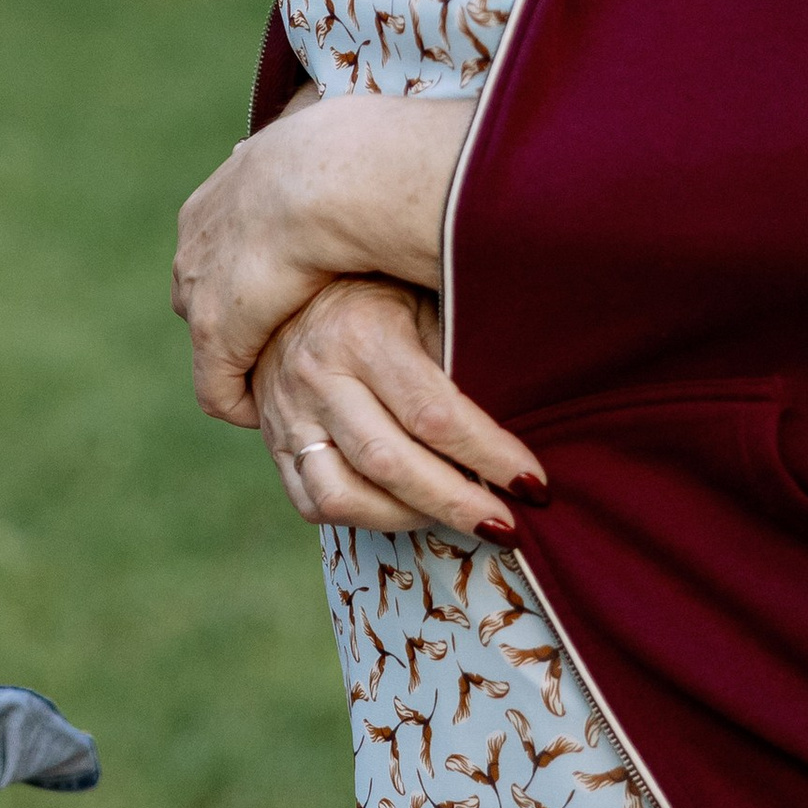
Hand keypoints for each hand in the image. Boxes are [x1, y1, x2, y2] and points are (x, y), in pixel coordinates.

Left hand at [172, 90, 473, 427]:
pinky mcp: (215, 331)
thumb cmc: (355, 162)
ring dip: (243, 358)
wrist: (331, 178)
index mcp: (224, 192)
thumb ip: (332, 172)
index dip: (253, 272)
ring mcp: (199, 284)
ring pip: (211, 337)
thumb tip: (363, 155)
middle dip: (237, 315)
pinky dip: (240, 401)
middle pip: (203, 289)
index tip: (287, 290)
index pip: (223, 242)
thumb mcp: (334, 160)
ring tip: (286, 379)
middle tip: (283, 339)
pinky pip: (216, 387)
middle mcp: (197, 237)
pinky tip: (272, 412)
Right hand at [256, 276, 542, 538]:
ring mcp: (287, 413)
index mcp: (361, 331)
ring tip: (454, 518)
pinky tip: (407, 510)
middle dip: (458, 504)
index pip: (433, 414)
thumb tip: (529, 415)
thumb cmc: (383, 292)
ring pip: (342, 495)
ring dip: (408, 519)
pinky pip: (312, 503)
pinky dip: (364, 519)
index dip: (489, 456)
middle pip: (390, 462)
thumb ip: (461, 356)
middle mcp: (317, 374)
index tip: (533, 483)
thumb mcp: (427, 302)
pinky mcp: (273, 441)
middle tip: (507, 525)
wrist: (292, 283)